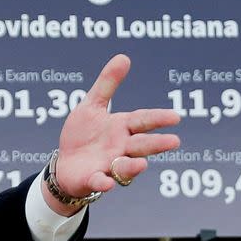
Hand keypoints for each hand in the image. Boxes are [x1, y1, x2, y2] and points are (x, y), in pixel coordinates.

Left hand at [42, 54, 180, 215]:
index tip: (176, 116)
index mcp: (121, 128)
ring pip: (125, 167)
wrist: (65, 163)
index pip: (142, 121)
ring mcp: (109, 165)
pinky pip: (100, 182)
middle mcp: (120, 148)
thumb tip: (124, 57)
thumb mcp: (91, 105)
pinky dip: (103, 183)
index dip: (158, 119)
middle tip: (174, 141)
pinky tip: (106, 183)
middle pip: (141, 145)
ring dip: (133, 166)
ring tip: (142, 163)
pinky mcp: (94, 179)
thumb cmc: (83, 134)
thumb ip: (107, 84)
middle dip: (156, 144)